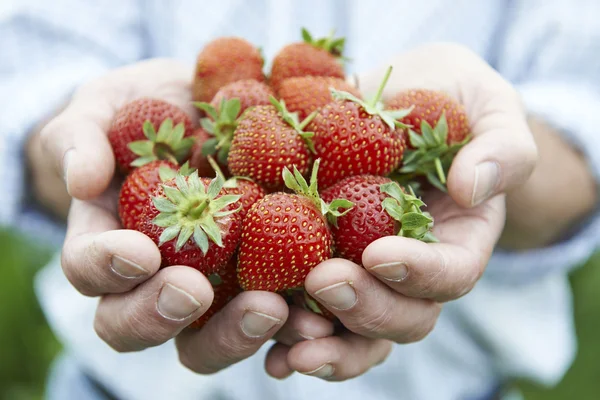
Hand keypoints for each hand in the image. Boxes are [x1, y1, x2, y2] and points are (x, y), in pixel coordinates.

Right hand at [41, 59, 336, 373]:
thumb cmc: (141, 110)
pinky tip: (318, 308)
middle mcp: (153, 276)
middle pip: (140, 324)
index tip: (140, 251)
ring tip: (272, 309)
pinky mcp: (261, 273)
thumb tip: (83, 181)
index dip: (107, 268)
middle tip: (193, 290)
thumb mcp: (104, 109)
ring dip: (236, 332)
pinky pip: (272, 309)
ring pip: (208, 336)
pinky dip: (292, 318)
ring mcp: (210, 281)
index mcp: (108, 240)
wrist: (201, 110)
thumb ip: (82, 138)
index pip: (90, 270)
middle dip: (161, 314)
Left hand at [264, 43, 536, 380]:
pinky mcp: (320, 256)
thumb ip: (502, 147)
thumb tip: (472, 189)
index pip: (450, 274)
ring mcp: (364, 269)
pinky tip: (262, 344)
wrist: (400, 95)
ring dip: (322, 342)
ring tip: (286, 339)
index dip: (419, 273)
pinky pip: (306, 306)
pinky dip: (284, 331)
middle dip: (365, 309)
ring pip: (354, 330)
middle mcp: (412, 267)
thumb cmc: (452, 98)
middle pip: (401, 316)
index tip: (379, 254)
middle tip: (324, 282)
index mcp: (458, 239)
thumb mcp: (489, 107)